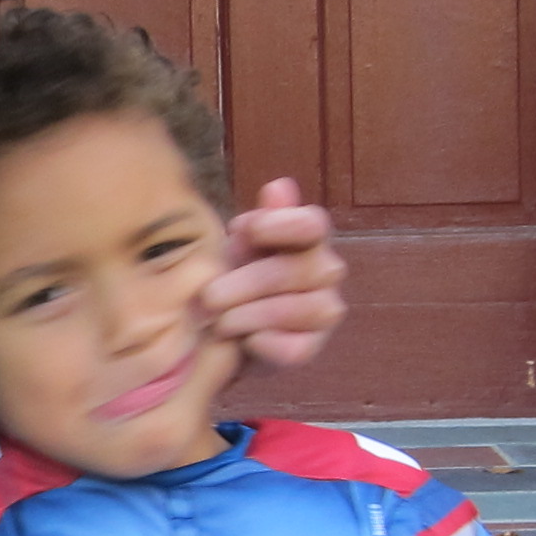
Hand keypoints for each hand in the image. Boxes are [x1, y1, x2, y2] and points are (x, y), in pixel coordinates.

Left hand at [206, 179, 345, 371]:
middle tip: (210, 295)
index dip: (285, 224)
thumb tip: (278, 188)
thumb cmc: (233, 275)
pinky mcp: (312, 347)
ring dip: (253, 315)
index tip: (246, 230)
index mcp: (308, 238)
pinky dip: (267, 345)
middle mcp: (325, 271)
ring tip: (219, 322)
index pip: (313, 224)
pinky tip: (244, 340)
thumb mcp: (237, 247)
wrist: (221, 330)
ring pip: (302, 310)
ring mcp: (324, 310)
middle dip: (250, 282)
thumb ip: (258, 221)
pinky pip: (298, 348)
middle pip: (301, 270)